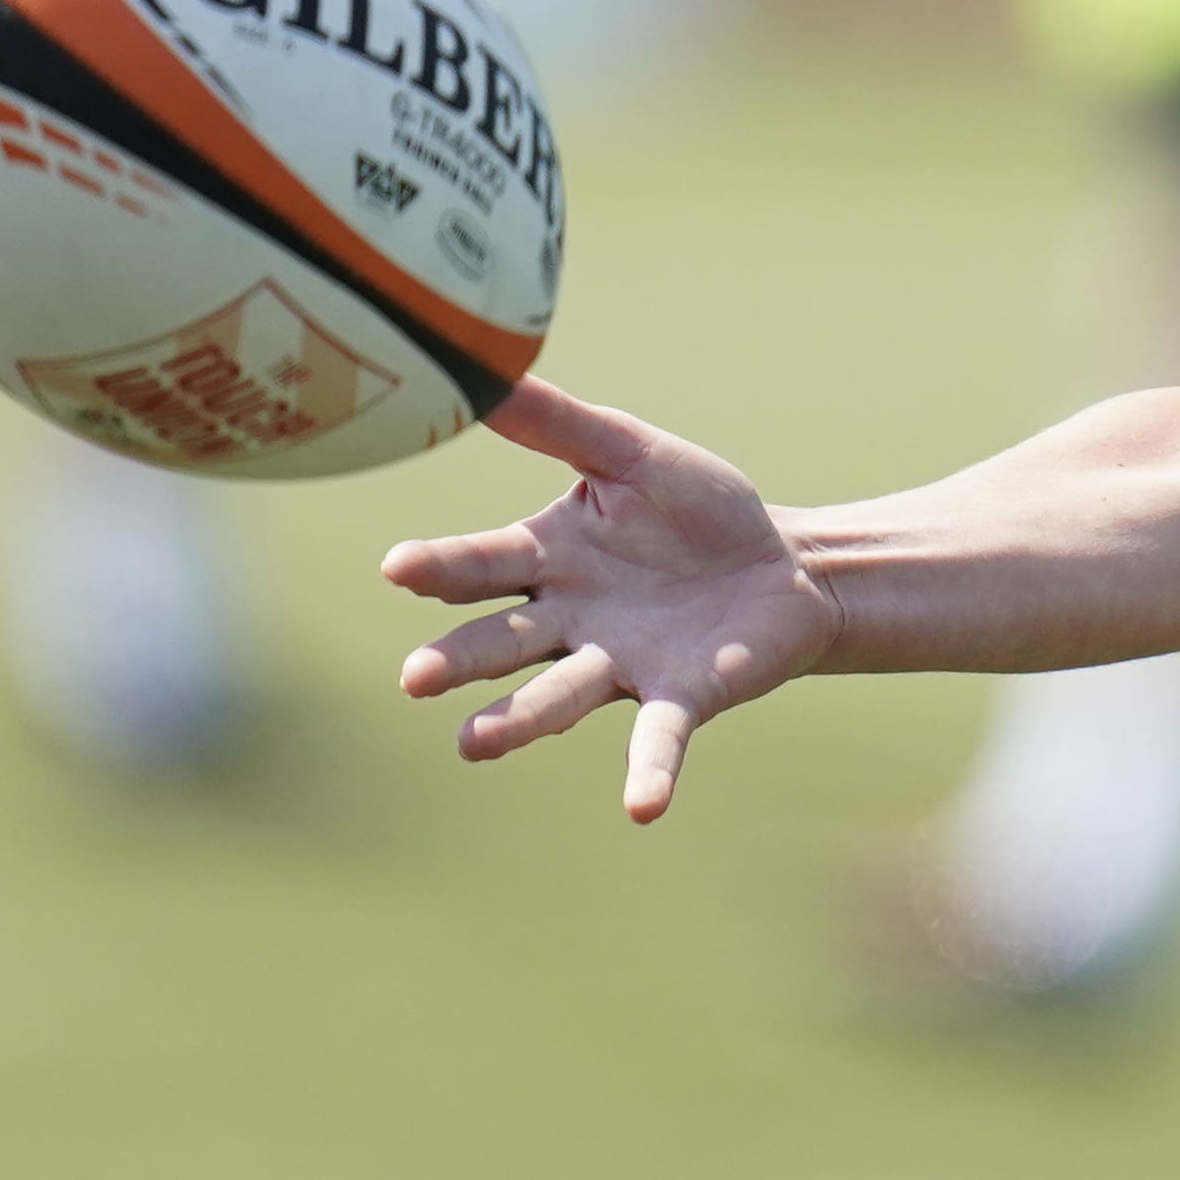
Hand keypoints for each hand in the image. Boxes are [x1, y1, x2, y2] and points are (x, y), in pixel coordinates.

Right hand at [382, 378, 840, 822]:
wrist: (782, 564)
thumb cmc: (695, 509)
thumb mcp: (629, 453)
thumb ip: (561, 424)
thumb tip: (486, 371)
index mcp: (549, 557)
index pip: (482, 563)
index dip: (440, 567)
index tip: (396, 567)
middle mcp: (569, 621)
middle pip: (502, 640)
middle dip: (460, 659)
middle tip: (416, 678)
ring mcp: (620, 665)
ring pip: (558, 694)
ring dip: (519, 720)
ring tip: (473, 744)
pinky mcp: (679, 697)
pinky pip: (657, 738)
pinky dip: (648, 772)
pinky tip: (641, 808)